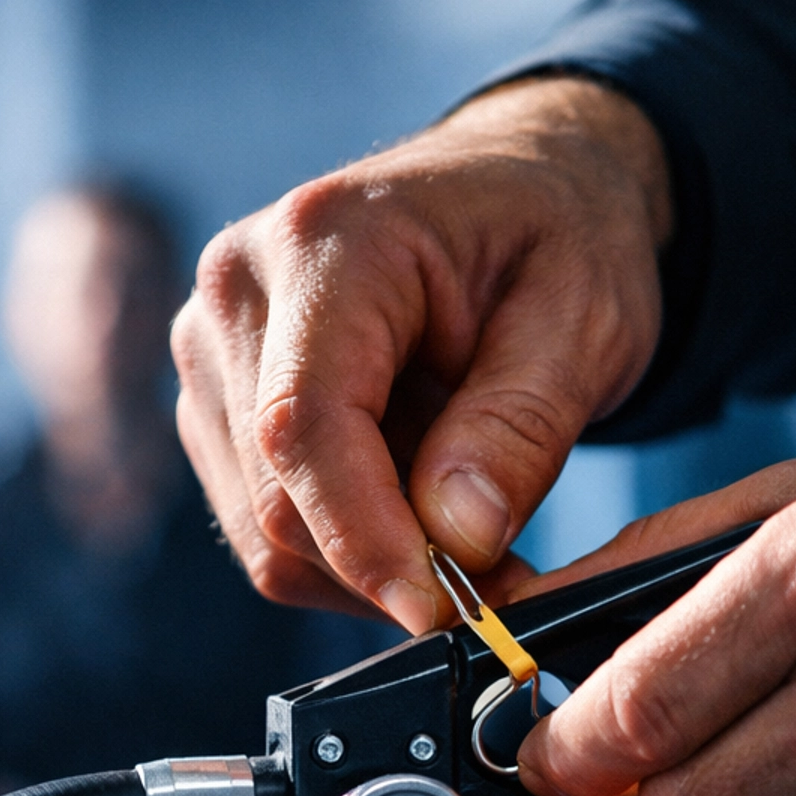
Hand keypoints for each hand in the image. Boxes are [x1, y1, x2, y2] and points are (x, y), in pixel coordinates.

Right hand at [171, 76, 669, 632]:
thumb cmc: (557, 233)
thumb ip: (519, 427)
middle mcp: (235, 289)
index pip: (301, 423)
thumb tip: (456, 539)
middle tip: (503, 588)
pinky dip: (350, 552)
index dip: (363, 537)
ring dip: (371, 567)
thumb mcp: (584, 318)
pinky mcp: (216, 404)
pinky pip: (266, 527)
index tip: (440, 611)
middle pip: (276, 493)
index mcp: (323, 240)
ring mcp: (211, 350)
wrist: (521, 185)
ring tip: (475, 528)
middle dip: (388, 567)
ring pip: (264, 529)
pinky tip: (421, 508)